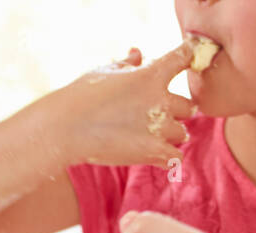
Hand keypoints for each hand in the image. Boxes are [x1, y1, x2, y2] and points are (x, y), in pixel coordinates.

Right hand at [38, 41, 196, 168]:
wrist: (66, 128)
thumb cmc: (81, 96)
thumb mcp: (103, 72)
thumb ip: (127, 64)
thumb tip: (138, 52)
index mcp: (150, 75)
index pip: (181, 59)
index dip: (187, 56)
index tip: (189, 56)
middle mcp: (160, 99)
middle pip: (188, 106)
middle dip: (174, 111)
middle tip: (153, 115)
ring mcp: (160, 126)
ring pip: (182, 133)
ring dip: (169, 135)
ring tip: (146, 135)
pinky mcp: (155, 151)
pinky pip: (177, 157)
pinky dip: (167, 157)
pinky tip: (153, 154)